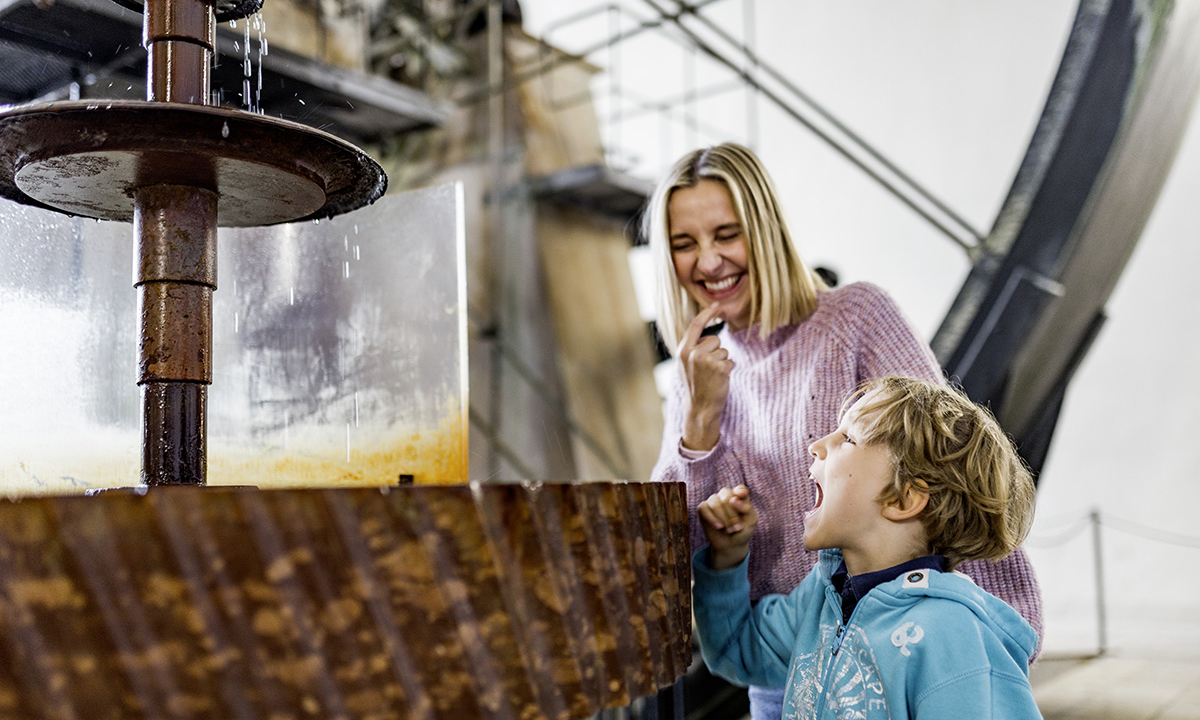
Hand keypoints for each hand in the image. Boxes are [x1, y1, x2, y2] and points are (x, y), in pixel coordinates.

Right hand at [677, 303, 733, 450]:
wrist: (700, 408)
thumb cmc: (695, 386)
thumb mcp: (686, 365)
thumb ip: (693, 349)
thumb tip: (708, 336)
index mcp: (683, 351)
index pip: (695, 326)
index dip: (707, 313)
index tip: (716, 305)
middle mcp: (693, 353)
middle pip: (714, 339)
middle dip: (716, 351)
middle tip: (708, 369)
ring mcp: (706, 360)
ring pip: (724, 350)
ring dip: (722, 362)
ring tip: (712, 376)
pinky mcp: (719, 368)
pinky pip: (730, 361)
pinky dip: (728, 370)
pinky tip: (719, 380)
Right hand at [697, 484, 756, 569]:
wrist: (731, 545)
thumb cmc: (743, 530)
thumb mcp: (751, 521)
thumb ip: (746, 508)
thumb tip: (733, 500)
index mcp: (740, 496)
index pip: (740, 489)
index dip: (740, 491)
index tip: (741, 495)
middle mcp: (726, 495)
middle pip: (726, 497)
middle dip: (732, 515)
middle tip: (736, 528)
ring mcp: (713, 500)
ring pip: (715, 503)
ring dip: (723, 519)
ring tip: (728, 530)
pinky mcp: (703, 508)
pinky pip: (703, 508)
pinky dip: (711, 518)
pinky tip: (718, 527)